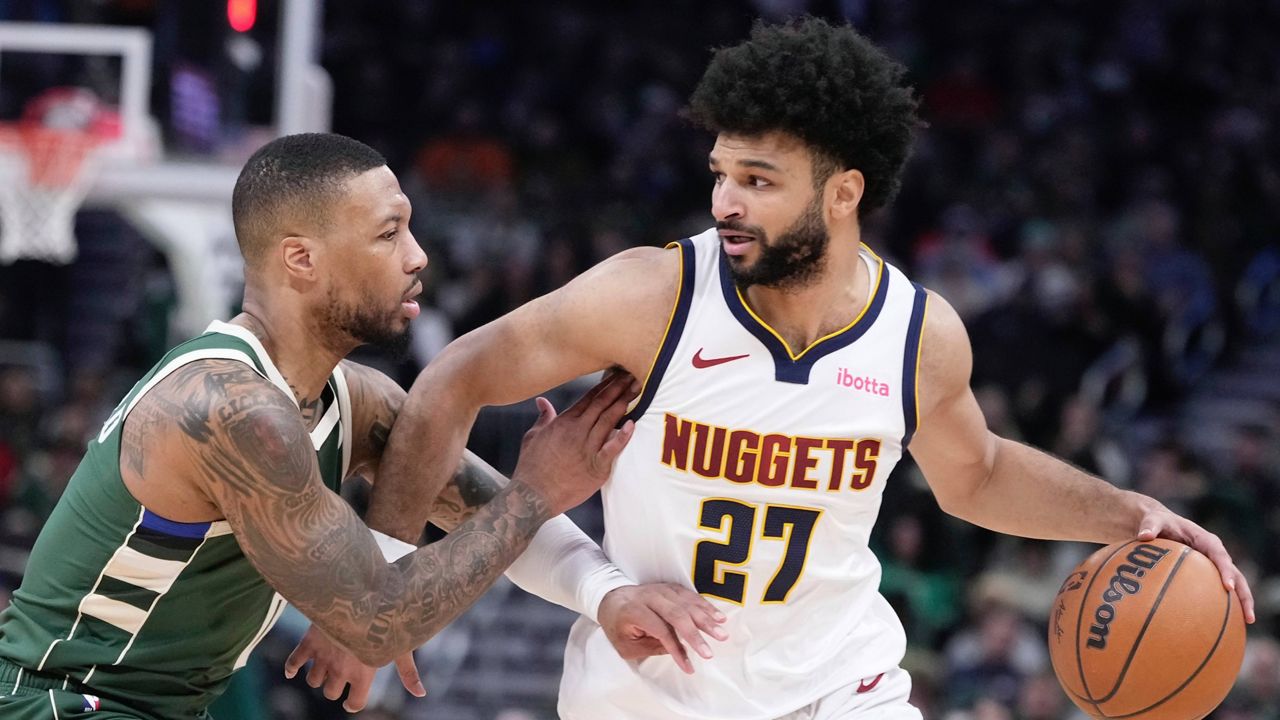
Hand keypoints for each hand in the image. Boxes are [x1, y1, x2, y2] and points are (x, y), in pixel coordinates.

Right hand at [285, 625, 425, 711]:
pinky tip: (294, 670)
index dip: (353, 703)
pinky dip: (291, 669)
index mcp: (364, 673)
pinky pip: (293, 663)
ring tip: (327, 663)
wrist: (358, 591)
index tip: (352, 699)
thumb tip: (421, 694)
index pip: (354, 703)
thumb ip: (408, 672)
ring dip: (318, 676)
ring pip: (313, 681)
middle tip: (341, 673)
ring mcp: (323, 657)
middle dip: (335, 687)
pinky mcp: (308, 643)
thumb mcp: (400, 645)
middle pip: (330, 693)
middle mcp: (341, 669)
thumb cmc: (386, 618)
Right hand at [513, 372, 636, 514]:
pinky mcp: (595, 468)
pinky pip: (612, 449)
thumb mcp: (532, 436)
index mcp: (564, 422)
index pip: (588, 399)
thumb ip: (543, 417)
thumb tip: (542, 401)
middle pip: (602, 405)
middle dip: (618, 389)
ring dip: (623, 404)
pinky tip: (632, 424)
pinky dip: (622, 436)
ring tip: (637, 390)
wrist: (532, 495)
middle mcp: (577, 431)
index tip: (617, 375)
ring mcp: (587, 449)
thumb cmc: (531, 467)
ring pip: (608, 421)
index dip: (605, 385)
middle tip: (633, 375)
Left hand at [597, 583, 729, 674]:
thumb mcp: (625, 646)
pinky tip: (718, 617)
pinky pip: (690, 595)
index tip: (689, 667)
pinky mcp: (670, 587)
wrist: (611, 598)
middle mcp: (649, 597)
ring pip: (687, 603)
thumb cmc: (618, 626)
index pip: (660, 630)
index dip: (676, 649)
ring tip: (722, 632)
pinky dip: (705, 606)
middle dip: (696, 634)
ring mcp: (661, 589)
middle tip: (710, 651)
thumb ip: (650, 647)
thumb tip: (677, 649)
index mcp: (634, 611)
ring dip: (706, 619)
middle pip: (677, 614)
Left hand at [1136, 508, 1255, 622]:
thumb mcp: (1154, 520)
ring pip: (1233, 585)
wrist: (1160, 524)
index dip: (1225, 570)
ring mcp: (1213, 566)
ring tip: (1247, 623)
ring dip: (1241, 603)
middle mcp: (1215, 554)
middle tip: (1248, 616)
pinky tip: (1222, 624)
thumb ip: (1150, 526)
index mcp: (1206, 540)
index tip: (1228, 586)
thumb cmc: (1158, 522)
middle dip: (1243, 594)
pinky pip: (1216, 591)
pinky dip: (1222, 605)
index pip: (1220, 555)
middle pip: (1235, 574)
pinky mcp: (1207, 575)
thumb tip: (1143, 536)